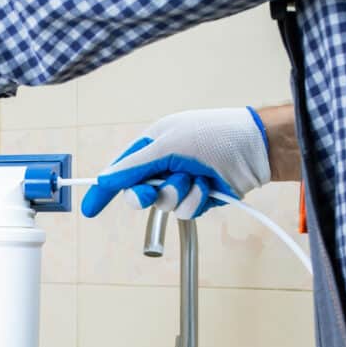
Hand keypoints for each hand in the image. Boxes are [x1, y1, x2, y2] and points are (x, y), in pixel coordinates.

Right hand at [81, 107, 270, 217]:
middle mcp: (166, 164)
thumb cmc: (213, 135)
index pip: (121, 169)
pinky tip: (209, 187)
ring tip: (197, 177)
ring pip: (164, 204)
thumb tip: (105, 179)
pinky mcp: (200, 198)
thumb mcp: (167, 146)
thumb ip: (133, 166)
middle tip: (153, 191)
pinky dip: (196, 200)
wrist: (256, 149)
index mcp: (153, 144)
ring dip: (179, 193)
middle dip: (149, 193)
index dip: (105, 188)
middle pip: (139, 192)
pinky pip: (186, 210)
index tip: (89, 209)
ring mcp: (183, 181)